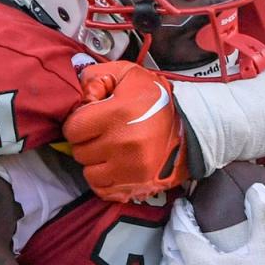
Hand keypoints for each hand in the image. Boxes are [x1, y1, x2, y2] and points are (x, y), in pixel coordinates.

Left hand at [62, 61, 189, 201]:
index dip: (78, 122)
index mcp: (117, 115)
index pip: (73, 129)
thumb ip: (94, 78)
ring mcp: (131, 169)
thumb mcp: (126, 74)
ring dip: (95, 162)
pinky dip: (105, 179)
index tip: (90, 119)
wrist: (191, 125)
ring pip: (89, 173)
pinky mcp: (138, 186)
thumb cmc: (155, 99)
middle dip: (87, 141)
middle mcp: (123, 145)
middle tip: (103, 133)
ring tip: (110, 149)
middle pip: (79, 152)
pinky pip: (103, 190)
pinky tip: (114, 165)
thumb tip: (77, 98)